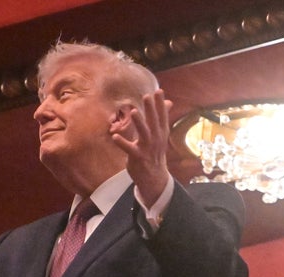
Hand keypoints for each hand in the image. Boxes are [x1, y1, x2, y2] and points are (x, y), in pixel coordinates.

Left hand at [110, 90, 171, 204]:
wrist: (154, 177)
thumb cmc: (154, 152)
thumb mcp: (160, 135)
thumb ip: (162, 118)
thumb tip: (169, 102)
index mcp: (161, 133)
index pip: (162, 116)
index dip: (160, 104)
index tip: (158, 91)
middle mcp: (156, 139)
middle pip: (153, 122)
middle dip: (150, 109)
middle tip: (147, 96)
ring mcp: (147, 149)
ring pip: (144, 133)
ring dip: (139, 123)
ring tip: (134, 112)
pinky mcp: (138, 157)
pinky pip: (129, 149)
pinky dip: (122, 143)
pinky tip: (114, 137)